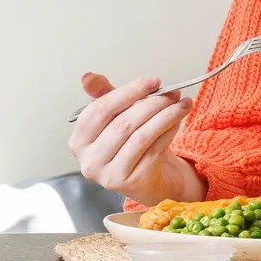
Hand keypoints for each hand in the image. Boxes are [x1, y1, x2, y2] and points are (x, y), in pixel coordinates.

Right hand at [71, 72, 204, 204]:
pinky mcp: (131, 183)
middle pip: (122, 123)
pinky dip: (169, 132)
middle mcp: (89, 161)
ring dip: (165, 116)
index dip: (128, 92)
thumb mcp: (115, 117)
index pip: (100, 109)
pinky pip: (154, 150)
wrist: (148, 181)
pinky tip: (177, 122)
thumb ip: (102, 95)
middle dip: (152, 103)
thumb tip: (87, 76)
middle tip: (172, 93)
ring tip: (181, 104)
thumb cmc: (129, 146)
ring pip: (141, 136)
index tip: (152, 81)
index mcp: (79, 141)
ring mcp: (109, 175)